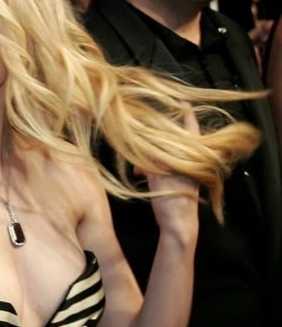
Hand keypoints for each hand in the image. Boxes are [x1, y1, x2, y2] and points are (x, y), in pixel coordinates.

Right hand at [141, 108, 199, 237]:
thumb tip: (141, 143)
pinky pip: (160, 166)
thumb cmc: (174, 202)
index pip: (189, 128)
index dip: (185, 113)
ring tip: (137, 154)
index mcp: (189, 157)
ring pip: (164, 153)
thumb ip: (152, 159)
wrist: (179, 227)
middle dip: (159, 133)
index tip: (179, 100)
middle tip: (145, 124)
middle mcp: (186, 161)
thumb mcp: (161, 176)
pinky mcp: (172, 181)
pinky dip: (149, 165)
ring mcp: (180, 171)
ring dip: (151, 151)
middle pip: (174, 139)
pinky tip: (139, 171)